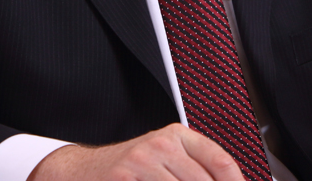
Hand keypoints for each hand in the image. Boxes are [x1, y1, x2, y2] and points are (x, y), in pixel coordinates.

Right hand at [26, 123, 245, 180]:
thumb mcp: (163, 156)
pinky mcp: (123, 179)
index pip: (220, 161)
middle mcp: (161, 145)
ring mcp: (141, 163)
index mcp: (177, 136)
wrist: (79, 170)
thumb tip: (232, 180)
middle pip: (203, 180)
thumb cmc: (128, 168)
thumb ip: (195, 167)